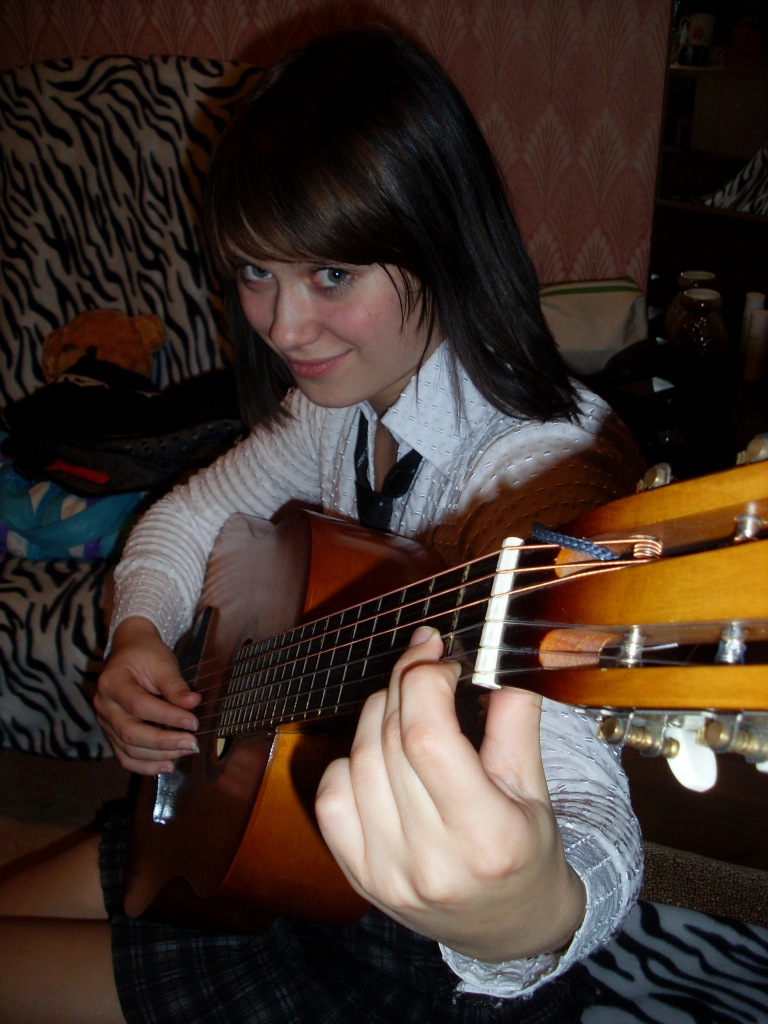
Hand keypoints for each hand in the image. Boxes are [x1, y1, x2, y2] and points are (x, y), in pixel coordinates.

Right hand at [94, 617, 200, 774]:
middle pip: (130, 732)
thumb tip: (193, 703)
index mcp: (112, 683)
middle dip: (163, 742)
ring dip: (158, 756)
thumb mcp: (163, 663)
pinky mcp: (112, 733)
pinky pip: (125, 756)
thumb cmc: (147, 655)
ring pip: (127, 749)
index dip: (167, 716)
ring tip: (185, 751)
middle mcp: (103, 705)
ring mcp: (105, 721)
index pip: (139, 705)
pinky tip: (168, 765)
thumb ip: (175, 685)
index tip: (193, 722)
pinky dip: (146, 765)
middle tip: (192, 744)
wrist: (130, 650)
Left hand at [315, 626, 584, 962]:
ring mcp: (385, 873)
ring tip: (408, 704)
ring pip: (358, 758)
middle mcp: (430, 861)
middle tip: (423, 659)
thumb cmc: (526, 850)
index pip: (427, 738)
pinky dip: (350, 760)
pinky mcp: (357, 877)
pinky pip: (332, 794)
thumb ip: (515, 717)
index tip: (441, 657)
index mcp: (486, 836)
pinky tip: (379, 754)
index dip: (425, 681)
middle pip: (390, 740)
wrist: (506, 928)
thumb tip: (494, 653)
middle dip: (404, 682)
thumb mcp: (534, 786)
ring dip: (379, 713)